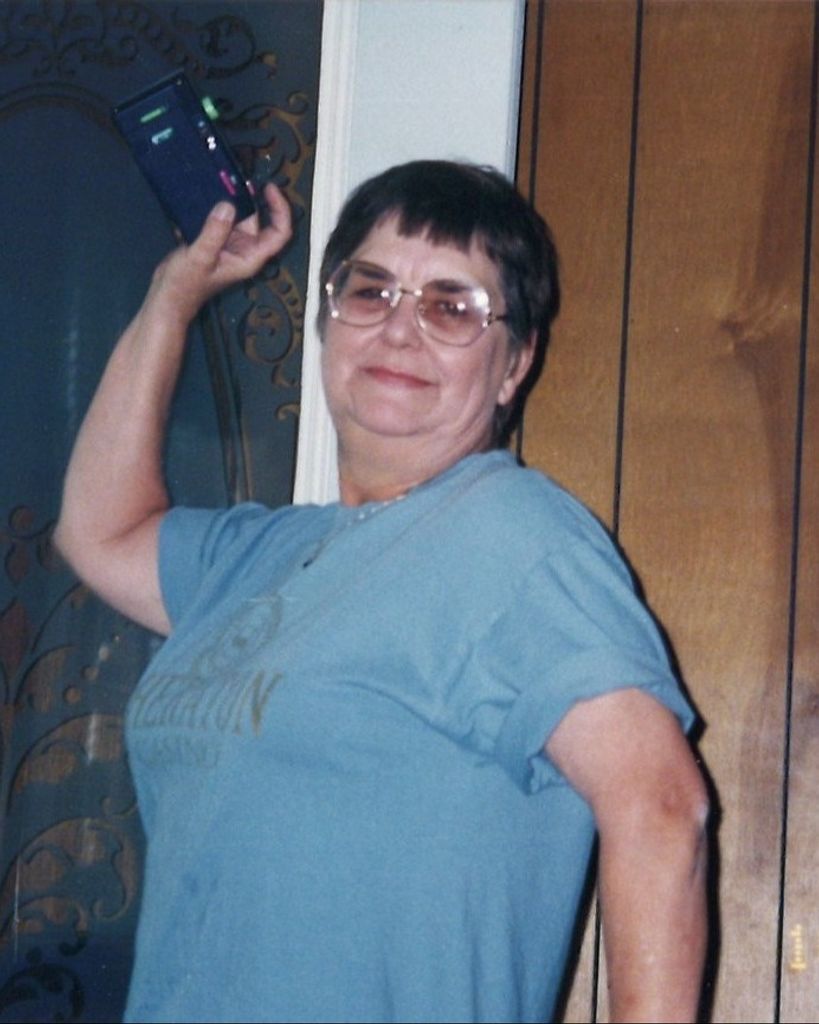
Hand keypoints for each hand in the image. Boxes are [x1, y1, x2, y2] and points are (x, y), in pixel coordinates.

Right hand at [144, 182, 292, 326]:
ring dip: (233, 200)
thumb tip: (228, 205)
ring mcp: (231, 245)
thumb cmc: (185, 285)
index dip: (280, 209)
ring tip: (219, 180)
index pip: (279, 233)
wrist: (168, 298)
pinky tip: (205, 193)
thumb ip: (214, 232)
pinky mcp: (216, 241)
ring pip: (240, 217)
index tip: (268, 188)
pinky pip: (224, 220)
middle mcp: (245, 250)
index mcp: (250, 258)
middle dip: (251, 199)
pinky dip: (219, 207)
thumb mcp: (200, 256)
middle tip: (234, 178)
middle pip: (260, 220)